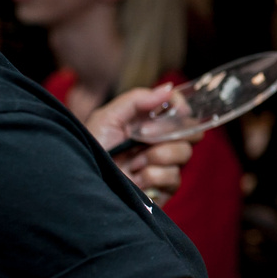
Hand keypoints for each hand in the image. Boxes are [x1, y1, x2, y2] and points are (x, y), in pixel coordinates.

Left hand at [86, 85, 201, 202]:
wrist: (85, 181)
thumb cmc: (92, 149)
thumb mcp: (107, 117)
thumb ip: (137, 99)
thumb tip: (168, 89)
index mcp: (150, 122)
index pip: (181, 109)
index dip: (181, 106)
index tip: (176, 109)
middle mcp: (161, 142)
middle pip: (192, 131)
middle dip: (169, 131)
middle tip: (144, 136)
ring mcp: (165, 166)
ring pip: (184, 153)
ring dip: (155, 156)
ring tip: (132, 164)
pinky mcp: (164, 188)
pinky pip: (173, 177)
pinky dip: (151, 176)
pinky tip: (135, 180)